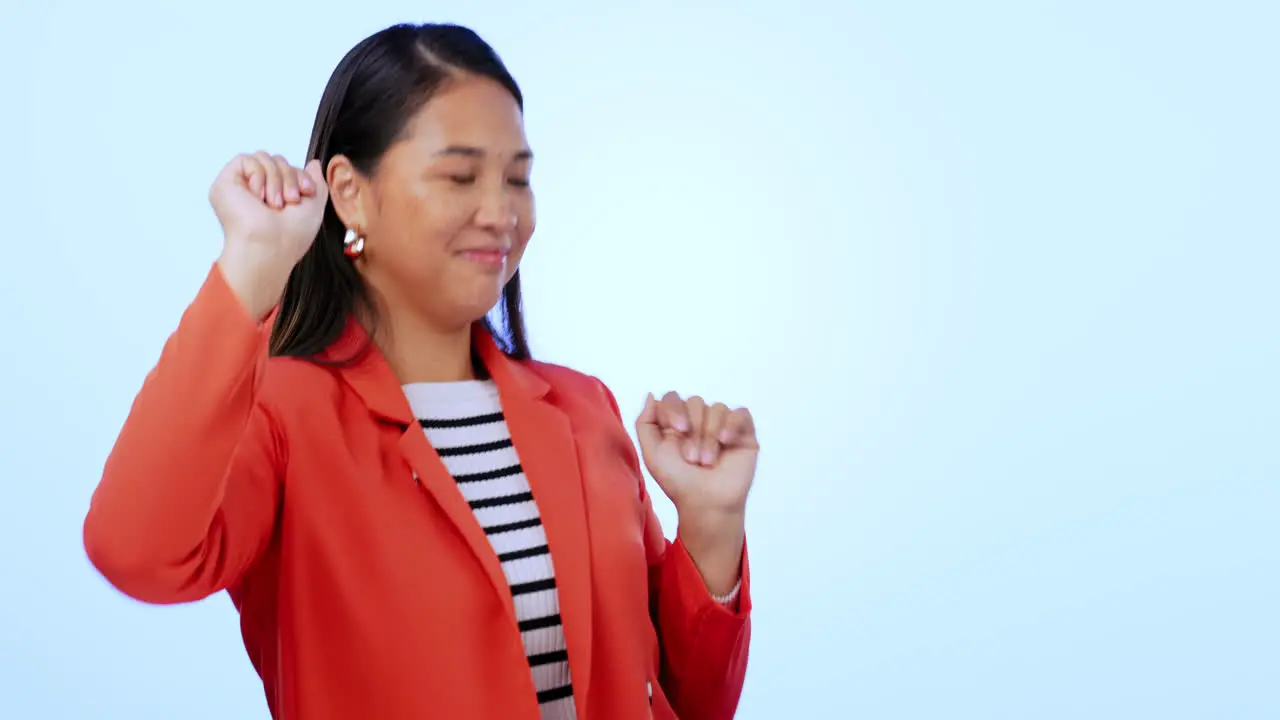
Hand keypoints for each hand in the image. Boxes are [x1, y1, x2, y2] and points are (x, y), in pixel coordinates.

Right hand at [209, 152, 327, 319]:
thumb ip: (316, 183)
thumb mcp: (314, 206)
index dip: (299, 175)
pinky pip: (246, 159)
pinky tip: (257, 197)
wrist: (272, 246)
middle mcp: (257, 190)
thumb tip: (314, 163)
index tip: (306, 192)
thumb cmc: (292, 235)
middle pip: (277, 160)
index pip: (287, 168)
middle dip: (289, 177)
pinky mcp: (226, 182)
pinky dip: (258, 176)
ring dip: (276, 179)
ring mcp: (241, 186)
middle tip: (290, 200)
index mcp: (275, 195)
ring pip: (263, 157)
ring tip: (274, 203)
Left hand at [635, 392, 757, 517]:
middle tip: (692, 458)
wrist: (706, 503)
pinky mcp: (743, 433)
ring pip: (717, 408)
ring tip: (707, 461)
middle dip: (694, 430)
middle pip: (696, 401)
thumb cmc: (678, 482)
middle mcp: (699, 421)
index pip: (673, 398)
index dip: (675, 409)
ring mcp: (722, 426)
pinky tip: (725, 442)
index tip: (679, 431)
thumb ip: (645, 423)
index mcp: (677, 422)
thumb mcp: (652, 454)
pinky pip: (740, 413)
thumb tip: (651, 395)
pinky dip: (732, 425)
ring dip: (710, 436)